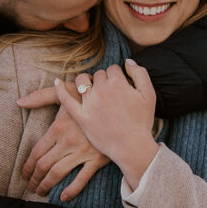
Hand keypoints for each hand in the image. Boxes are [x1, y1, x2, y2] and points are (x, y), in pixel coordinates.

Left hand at [18, 82, 109, 200]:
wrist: (117, 106)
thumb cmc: (89, 96)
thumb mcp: (65, 92)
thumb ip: (41, 97)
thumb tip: (19, 102)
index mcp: (58, 128)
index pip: (37, 152)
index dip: (28, 165)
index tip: (24, 173)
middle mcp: (67, 142)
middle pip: (44, 165)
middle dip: (34, 178)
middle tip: (30, 185)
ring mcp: (82, 152)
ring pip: (58, 173)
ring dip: (46, 185)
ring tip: (40, 191)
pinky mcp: (97, 159)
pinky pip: (82, 179)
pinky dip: (71, 190)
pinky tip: (63, 196)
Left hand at [53, 59, 158, 188]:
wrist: (133, 146)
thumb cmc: (142, 121)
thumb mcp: (149, 94)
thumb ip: (139, 73)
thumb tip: (127, 61)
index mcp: (117, 82)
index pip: (113, 69)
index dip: (118, 77)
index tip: (122, 87)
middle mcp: (101, 90)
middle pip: (98, 75)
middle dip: (104, 81)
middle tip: (111, 95)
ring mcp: (89, 103)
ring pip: (82, 81)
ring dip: (86, 81)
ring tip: (91, 89)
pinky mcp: (81, 117)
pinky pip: (66, 99)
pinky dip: (60, 89)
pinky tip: (58, 82)